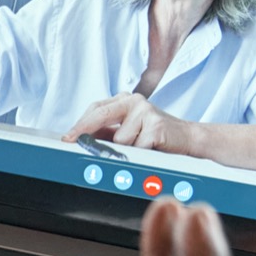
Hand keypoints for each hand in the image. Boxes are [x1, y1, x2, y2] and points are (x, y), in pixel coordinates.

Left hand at [64, 93, 195, 152]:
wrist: (188, 138)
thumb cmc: (156, 136)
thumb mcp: (129, 131)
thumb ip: (107, 133)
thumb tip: (82, 139)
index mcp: (125, 100)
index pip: (96, 109)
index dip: (80, 124)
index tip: (68, 137)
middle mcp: (134, 101)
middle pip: (101, 115)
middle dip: (84, 131)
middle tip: (72, 142)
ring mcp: (146, 111)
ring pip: (120, 139)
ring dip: (126, 150)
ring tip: (141, 148)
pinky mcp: (156, 125)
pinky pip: (137, 148)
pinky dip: (141, 155)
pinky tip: (151, 149)